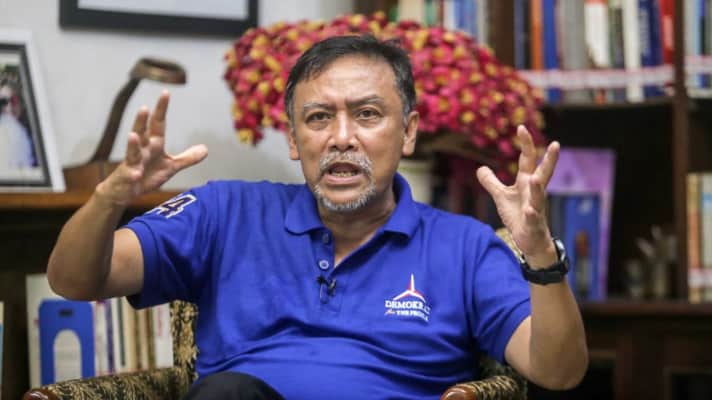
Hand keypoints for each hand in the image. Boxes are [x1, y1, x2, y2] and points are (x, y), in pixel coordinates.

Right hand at [95, 91, 207, 205]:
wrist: (125, 191)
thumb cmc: (147, 175)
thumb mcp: (170, 167)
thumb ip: (187, 158)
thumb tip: (206, 149)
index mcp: (154, 144)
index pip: (158, 124)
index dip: (161, 109)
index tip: (165, 92)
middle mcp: (142, 150)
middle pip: (141, 132)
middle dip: (142, 120)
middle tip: (144, 107)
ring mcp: (132, 163)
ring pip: (132, 152)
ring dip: (132, 144)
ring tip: (133, 135)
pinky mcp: (127, 177)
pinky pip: (130, 175)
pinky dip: (132, 174)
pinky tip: (135, 173)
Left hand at [476, 125, 558, 261]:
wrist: (530, 240)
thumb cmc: (518, 215)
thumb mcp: (501, 197)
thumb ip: (492, 182)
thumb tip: (480, 168)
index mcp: (526, 183)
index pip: (527, 160)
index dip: (525, 144)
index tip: (521, 127)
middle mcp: (534, 192)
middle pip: (542, 173)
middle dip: (549, 160)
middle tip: (556, 144)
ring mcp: (536, 208)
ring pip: (539, 196)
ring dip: (537, 187)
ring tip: (534, 178)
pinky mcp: (533, 224)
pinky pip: (533, 218)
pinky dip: (532, 214)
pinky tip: (530, 210)